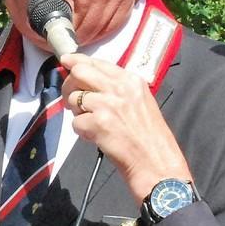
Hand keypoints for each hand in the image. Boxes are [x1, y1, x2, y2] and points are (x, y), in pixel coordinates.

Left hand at [60, 52, 192, 200]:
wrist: (157, 164)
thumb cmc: (150, 138)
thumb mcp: (140, 102)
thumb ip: (118, 89)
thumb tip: (91, 81)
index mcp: (131, 81)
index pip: (97, 63)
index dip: (78, 62)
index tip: (67, 61)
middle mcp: (120, 88)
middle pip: (80, 72)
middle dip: (70, 85)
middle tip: (72, 100)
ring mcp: (108, 104)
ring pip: (74, 99)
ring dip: (78, 113)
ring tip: (94, 125)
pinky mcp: (99, 123)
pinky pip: (76, 122)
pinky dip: (82, 132)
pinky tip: (96, 138)